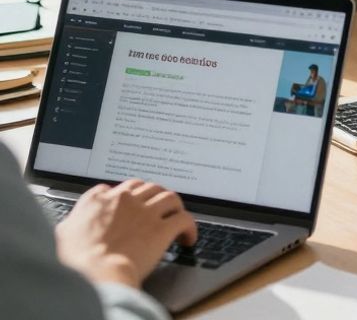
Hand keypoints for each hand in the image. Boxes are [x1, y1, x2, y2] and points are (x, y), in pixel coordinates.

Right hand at [55, 180, 197, 286]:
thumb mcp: (62, 234)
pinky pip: (185, 219)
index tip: (134, 204)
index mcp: (99, 200)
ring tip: (176, 218)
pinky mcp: (162, 229)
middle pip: (149, 187)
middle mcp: (124, 200)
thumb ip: (72, 223)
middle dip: (156, 197)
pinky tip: (188, 238)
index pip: (120, 187)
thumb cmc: (75, 259)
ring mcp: (145, 212)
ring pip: (170, 196)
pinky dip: (190, 227)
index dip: (130, 195)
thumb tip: (71, 226)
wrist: (94, 272)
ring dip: (176, 207)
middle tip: (160, 209)